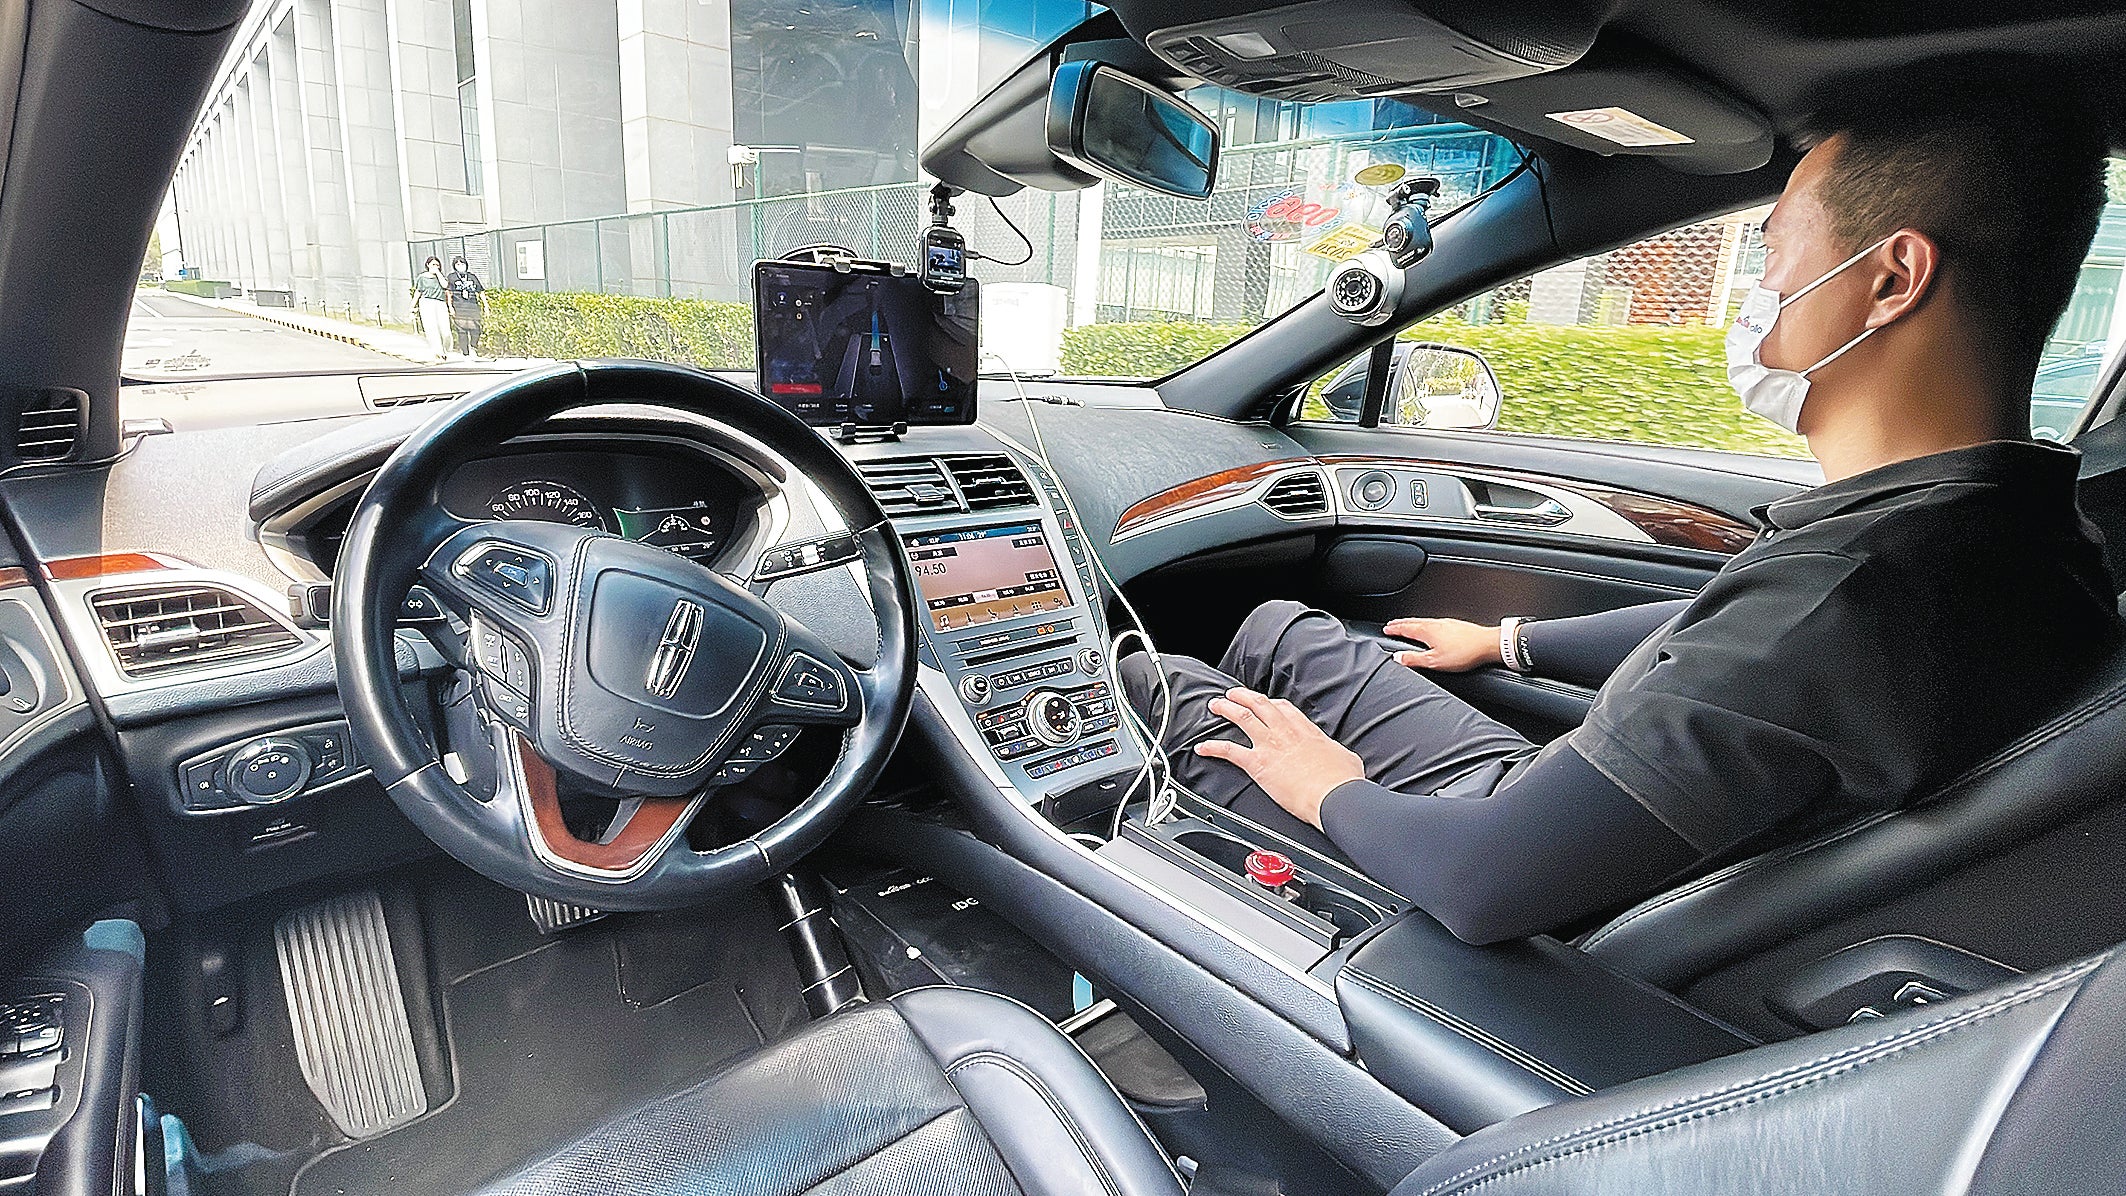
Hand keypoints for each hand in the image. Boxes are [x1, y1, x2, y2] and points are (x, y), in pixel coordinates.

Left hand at [1193, 687, 1363, 829]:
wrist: (1333, 794)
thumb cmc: (1341, 781)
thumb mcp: (1346, 758)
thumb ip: (1337, 754)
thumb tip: (1343, 758)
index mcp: (1306, 731)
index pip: (1284, 708)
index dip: (1271, 703)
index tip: (1265, 702)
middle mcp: (1285, 732)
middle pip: (1260, 705)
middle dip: (1243, 696)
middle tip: (1233, 694)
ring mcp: (1270, 745)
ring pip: (1242, 718)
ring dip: (1226, 709)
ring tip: (1215, 705)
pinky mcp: (1258, 764)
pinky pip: (1229, 751)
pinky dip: (1213, 747)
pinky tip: (1203, 747)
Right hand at [1382, 617, 1500, 671]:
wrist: (1488, 645)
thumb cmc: (1464, 653)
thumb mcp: (1435, 661)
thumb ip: (1415, 659)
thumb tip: (1398, 657)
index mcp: (1427, 631)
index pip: (1406, 628)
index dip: (1395, 629)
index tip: (1386, 629)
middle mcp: (1436, 623)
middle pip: (1414, 621)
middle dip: (1402, 623)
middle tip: (1393, 624)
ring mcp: (1447, 623)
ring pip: (1425, 621)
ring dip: (1413, 623)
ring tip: (1409, 625)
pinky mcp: (1457, 625)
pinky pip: (1435, 622)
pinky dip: (1427, 624)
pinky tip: (1432, 629)